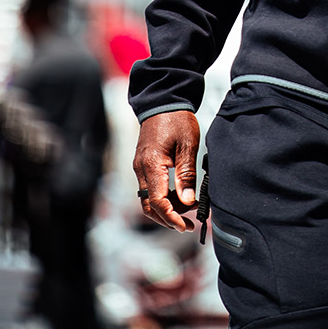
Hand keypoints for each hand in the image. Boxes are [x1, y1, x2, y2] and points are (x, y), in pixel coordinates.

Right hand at [133, 110, 199, 231]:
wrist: (163, 103)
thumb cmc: (177, 121)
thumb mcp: (188, 146)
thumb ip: (187, 174)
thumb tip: (188, 201)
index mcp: (152, 165)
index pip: (158, 201)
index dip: (172, 217)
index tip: (186, 225)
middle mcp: (141, 169)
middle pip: (148, 206)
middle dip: (167, 219)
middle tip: (188, 224)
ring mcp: (140, 168)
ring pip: (148, 199)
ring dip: (165, 210)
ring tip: (188, 210)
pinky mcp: (143, 165)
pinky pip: (150, 189)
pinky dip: (162, 198)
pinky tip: (180, 197)